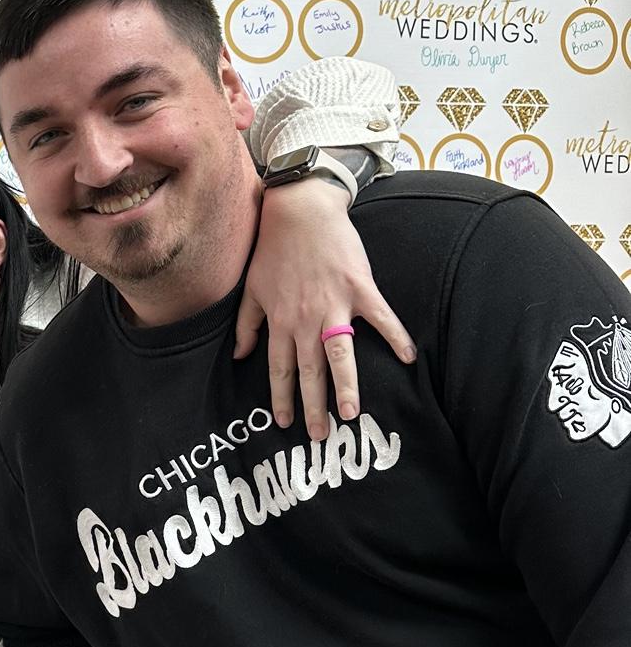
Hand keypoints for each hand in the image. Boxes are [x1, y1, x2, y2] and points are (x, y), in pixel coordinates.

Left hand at [235, 179, 416, 440]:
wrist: (299, 210)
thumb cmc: (272, 250)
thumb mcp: (249, 290)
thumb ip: (246, 326)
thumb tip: (240, 357)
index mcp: (279, 322)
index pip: (280, 370)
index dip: (282, 398)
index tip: (285, 422)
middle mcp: (305, 320)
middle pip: (310, 372)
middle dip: (313, 406)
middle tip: (319, 436)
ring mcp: (334, 305)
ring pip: (340, 355)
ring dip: (347, 386)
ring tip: (353, 414)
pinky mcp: (360, 288)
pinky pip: (381, 318)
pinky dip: (395, 337)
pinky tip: (408, 359)